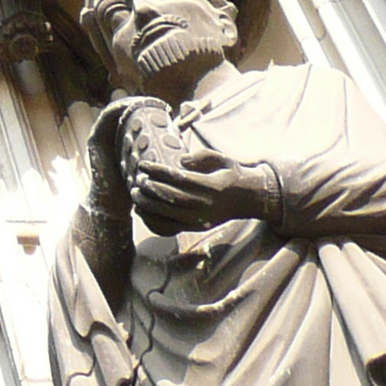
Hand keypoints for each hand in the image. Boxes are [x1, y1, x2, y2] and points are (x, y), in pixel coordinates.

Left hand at [128, 146, 280, 230]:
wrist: (250, 199)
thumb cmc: (232, 174)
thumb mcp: (222, 159)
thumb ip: (202, 157)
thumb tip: (181, 161)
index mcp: (212, 187)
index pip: (180, 180)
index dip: (159, 172)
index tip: (143, 165)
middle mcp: (207, 206)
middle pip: (173, 199)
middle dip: (151, 190)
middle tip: (137, 181)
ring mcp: (203, 220)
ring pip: (171, 216)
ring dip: (150, 207)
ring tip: (135, 196)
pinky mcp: (198, 228)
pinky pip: (174, 228)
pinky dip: (155, 223)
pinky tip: (141, 213)